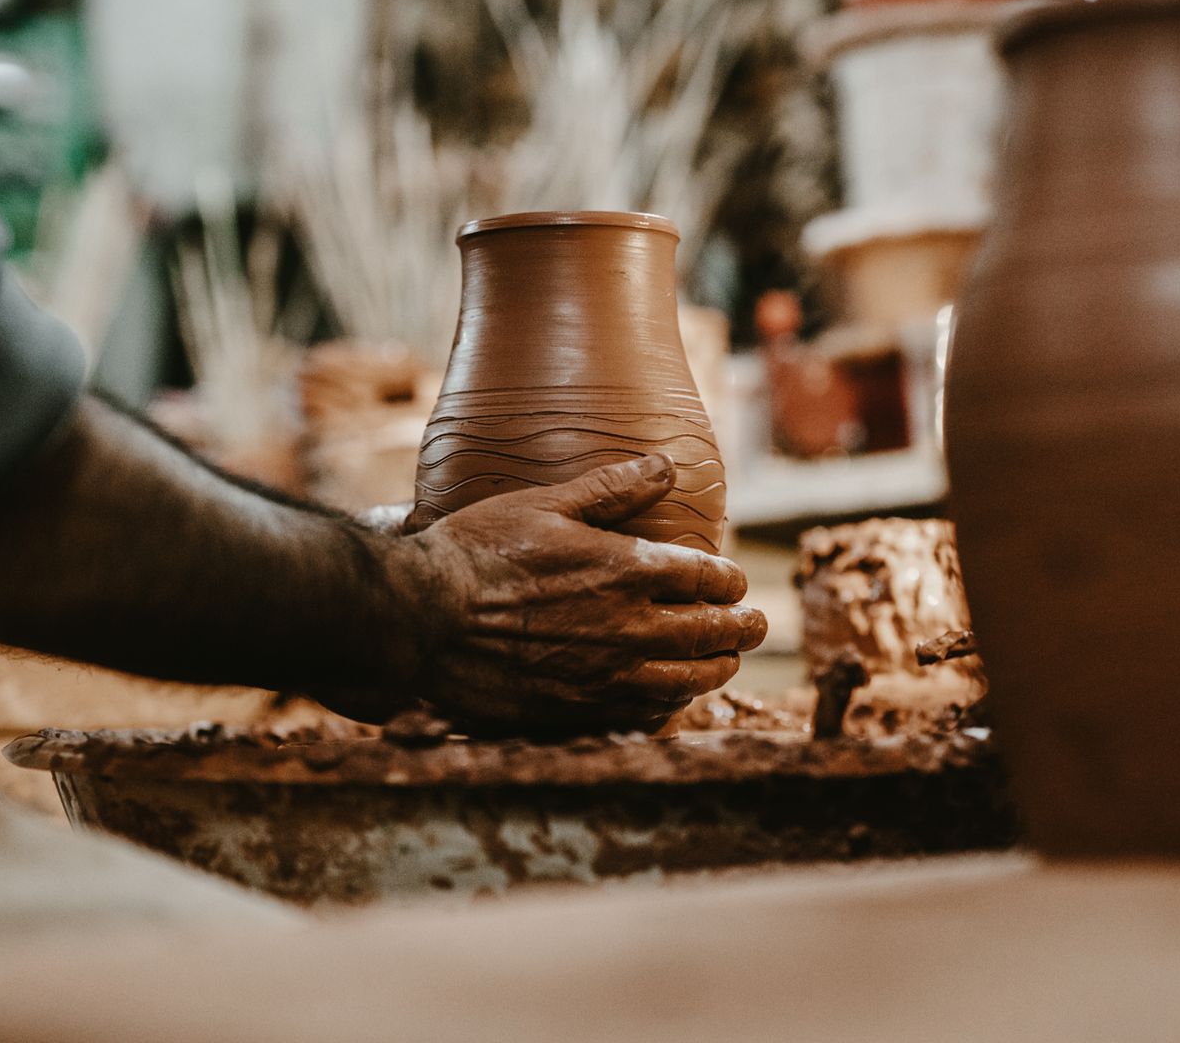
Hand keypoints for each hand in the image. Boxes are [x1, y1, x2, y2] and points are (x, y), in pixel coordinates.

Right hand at [389, 454, 765, 735]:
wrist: (423, 619)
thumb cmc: (479, 552)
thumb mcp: (546, 505)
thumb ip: (612, 489)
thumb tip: (665, 465)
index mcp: (629, 571)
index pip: (707, 578)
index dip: (729, 581)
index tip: (735, 582)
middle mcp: (630, 628)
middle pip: (709, 632)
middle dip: (740, 627)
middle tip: (755, 625)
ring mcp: (608, 675)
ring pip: (685, 679)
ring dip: (713, 670)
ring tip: (724, 663)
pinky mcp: (579, 710)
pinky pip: (643, 713)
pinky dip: (668, 705)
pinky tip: (670, 700)